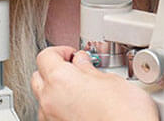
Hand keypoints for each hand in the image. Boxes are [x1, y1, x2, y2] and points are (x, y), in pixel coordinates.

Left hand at [31, 46, 158, 120]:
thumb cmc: (125, 113)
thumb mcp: (111, 79)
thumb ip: (90, 69)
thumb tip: (83, 62)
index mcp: (60, 79)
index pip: (46, 55)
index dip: (61, 51)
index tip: (74, 54)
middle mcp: (50, 100)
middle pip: (38, 76)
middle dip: (54, 69)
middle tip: (75, 68)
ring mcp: (52, 119)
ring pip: (44, 98)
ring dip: (56, 91)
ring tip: (81, 90)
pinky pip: (52, 116)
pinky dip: (61, 109)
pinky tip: (81, 107)